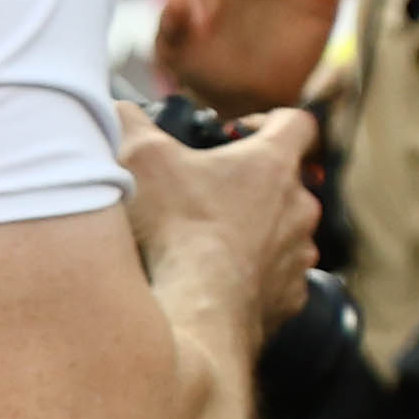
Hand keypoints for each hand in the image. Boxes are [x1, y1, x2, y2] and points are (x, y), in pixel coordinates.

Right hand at [123, 106, 319, 371]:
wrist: (197, 308)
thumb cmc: (176, 229)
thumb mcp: (140, 160)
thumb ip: (131, 123)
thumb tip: (119, 110)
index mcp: (274, 164)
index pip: (297, 123)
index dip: (269, 120)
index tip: (238, 131)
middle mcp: (299, 206)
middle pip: (285, 181)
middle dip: (250, 183)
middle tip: (205, 193)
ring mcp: (299, 253)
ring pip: (282, 231)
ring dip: (253, 231)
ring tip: (206, 242)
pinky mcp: (291, 295)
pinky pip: (276, 277)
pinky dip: (251, 275)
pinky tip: (216, 280)